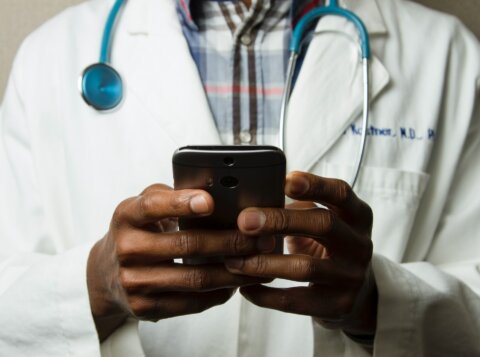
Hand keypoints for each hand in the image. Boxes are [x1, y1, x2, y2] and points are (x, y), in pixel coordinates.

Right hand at [87, 184, 271, 340]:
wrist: (104, 274)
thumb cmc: (136, 231)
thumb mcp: (142, 206)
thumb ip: (171, 196)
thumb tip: (216, 192)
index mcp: (127, 216)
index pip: (153, 206)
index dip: (182, 203)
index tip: (210, 201)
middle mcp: (127, 249)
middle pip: (187, 245)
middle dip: (231, 241)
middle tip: (262, 237)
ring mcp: (134, 282)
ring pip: (195, 278)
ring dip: (234, 271)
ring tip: (260, 262)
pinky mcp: (145, 308)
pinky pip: (192, 302)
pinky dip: (220, 293)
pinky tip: (237, 282)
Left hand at [225, 172, 376, 337]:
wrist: (357, 292)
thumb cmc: (328, 245)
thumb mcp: (322, 221)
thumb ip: (298, 207)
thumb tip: (252, 198)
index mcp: (357, 215)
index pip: (341, 193)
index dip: (315, 185)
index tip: (285, 180)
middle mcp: (360, 244)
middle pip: (323, 224)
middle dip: (280, 220)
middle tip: (244, 221)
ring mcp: (352, 277)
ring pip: (305, 267)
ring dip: (264, 262)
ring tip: (234, 260)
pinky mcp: (338, 305)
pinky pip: (296, 301)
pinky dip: (266, 295)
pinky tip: (245, 287)